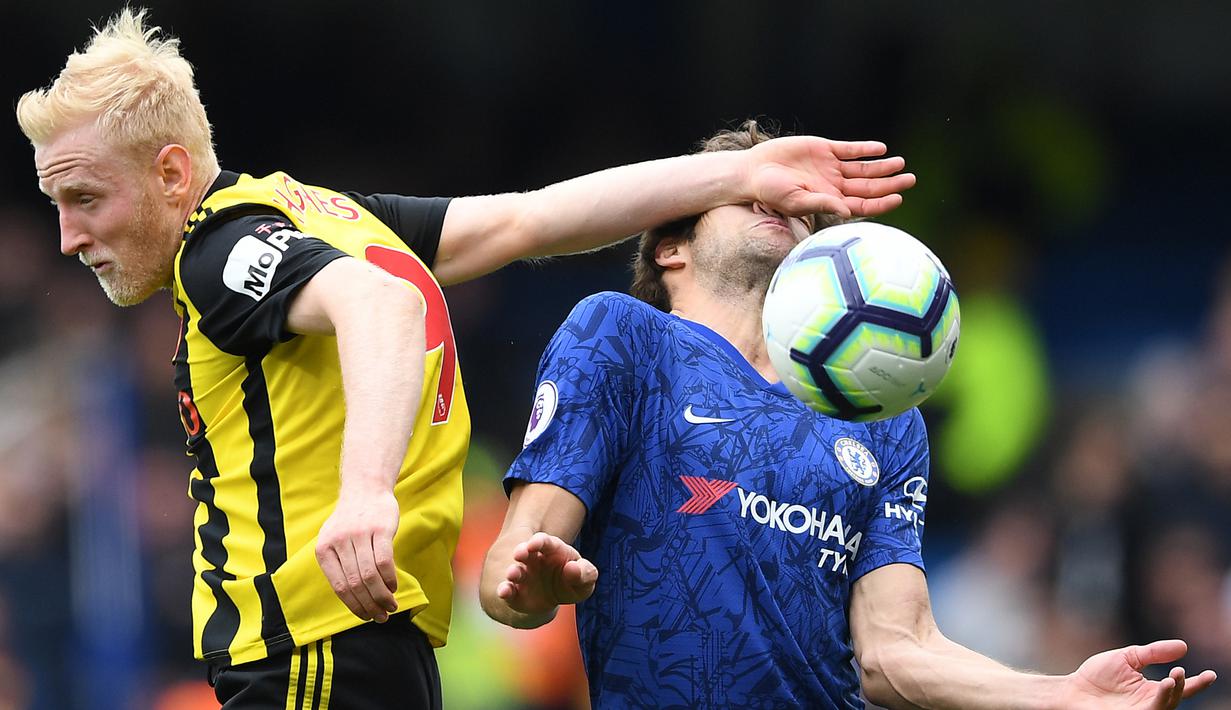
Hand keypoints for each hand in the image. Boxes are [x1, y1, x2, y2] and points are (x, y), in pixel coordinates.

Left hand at [315, 488, 400, 622]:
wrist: (365, 489)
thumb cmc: (351, 521)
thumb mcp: (334, 540)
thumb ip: (339, 565)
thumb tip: (353, 600)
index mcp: (324, 549)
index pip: (339, 586)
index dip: (354, 606)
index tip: (365, 616)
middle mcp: (339, 542)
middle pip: (356, 583)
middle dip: (370, 605)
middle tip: (381, 617)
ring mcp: (359, 534)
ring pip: (370, 575)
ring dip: (382, 596)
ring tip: (391, 606)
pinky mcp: (380, 528)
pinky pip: (384, 560)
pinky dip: (389, 578)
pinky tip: (393, 586)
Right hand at [496, 532, 597, 617]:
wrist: (555, 598)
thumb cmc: (573, 581)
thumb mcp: (585, 577)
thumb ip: (585, 572)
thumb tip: (572, 568)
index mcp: (551, 550)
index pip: (544, 541)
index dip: (539, 541)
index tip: (534, 544)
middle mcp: (533, 560)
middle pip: (525, 552)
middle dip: (521, 551)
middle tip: (519, 554)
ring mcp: (523, 576)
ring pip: (515, 571)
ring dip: (513, 572)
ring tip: (512, 574)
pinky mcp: (516, 593)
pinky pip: (508, 590)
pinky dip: (504, 590)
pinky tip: (503, 592)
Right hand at [742, 136, 916, 218]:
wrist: (754, 171)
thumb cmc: (770, 192)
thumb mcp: (795, 201)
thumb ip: (821, 204)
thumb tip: (845, 211)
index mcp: (830, 202)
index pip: (862, 205)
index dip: (881, 203)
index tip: (898, 198)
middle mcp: (834, 186)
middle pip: (869, 187)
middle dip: (890, 183)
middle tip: (910, 179)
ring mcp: (831, 167)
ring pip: (864, 169)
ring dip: (882, 167)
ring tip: (900, 163)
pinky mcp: (825, 149)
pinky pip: (850, 149)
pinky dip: (865, 149)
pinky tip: (879, 148)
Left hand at [1064, 639, 1216, 708]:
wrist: (1071, 689)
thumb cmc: (1097, 675)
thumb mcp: (1128, 658)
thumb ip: (1153, 653)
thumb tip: (1183, 646)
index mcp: (1152, 690)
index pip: (1179, 687)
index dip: (1197, 683)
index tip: (1211, 674)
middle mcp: (1150, 704)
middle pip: (1175, 698)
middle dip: (1181, 686)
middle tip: (1178, 671)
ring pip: (1165, 707)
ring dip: (1171, 693)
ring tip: (1171, 677)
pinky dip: (1158, 701)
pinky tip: (1160, 687)